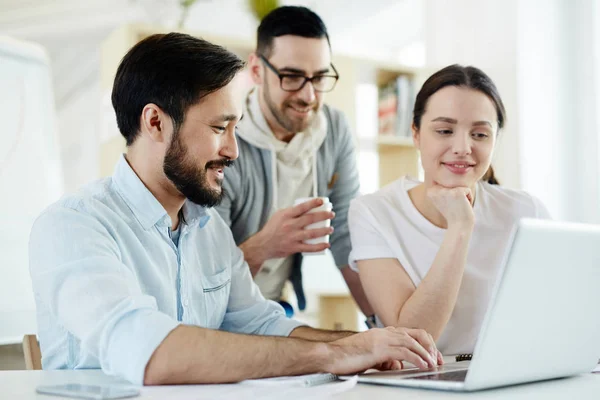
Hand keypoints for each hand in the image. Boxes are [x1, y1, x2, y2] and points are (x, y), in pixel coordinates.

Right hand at [258, 198, 334, 258]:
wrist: (263, 245)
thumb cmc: (272, 228)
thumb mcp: (279, 215)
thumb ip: (291, 212)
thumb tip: (307, 207)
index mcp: (286, 215)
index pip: (302, 207)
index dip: (313, 203)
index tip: (322, 201)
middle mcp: (290, 225)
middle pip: (310, 219)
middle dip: (323, 215)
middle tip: (331, 214)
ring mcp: (292, 237)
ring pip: (311, 233)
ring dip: (323, 231)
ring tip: (331, 229)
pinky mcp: (293, 247)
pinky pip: (309, 248)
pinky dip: (319, 247)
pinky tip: (326, 245)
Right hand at [325, 327, 442, 375]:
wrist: (331, 355)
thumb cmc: (348, 357)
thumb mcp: (372, 358)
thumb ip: (387, 360)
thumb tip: (398, 365)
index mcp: (383, 333)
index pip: (411, 333)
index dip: (425, 343)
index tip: (433, 356)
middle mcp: (385, 332)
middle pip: (416, 334)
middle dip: (430, 346)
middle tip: (437, 359)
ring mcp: (382, 338)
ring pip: (412, 342)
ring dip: (426, 353)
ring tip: (433, 363)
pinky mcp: (379, 348)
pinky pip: (404, 352)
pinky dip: (417, 359)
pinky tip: (423, 365)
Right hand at [427, 185, 474, 228]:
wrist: (459, 226)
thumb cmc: (453, 214)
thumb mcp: (442, 200)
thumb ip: (441, 188)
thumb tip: (445, 175)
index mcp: (430, 191)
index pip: (445, 183)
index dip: (450, 194)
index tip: (448, 205)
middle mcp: (436, 190)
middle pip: (453, 183)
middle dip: (457, 194)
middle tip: (454, 206)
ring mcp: (447, 190)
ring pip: (460, 186)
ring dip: (463, 196)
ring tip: (459, 206)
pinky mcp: (458, 192)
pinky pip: (468, 190)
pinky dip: (469, 198)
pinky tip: (464, 206)